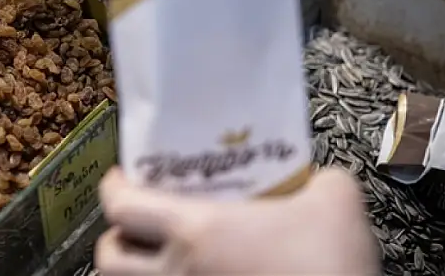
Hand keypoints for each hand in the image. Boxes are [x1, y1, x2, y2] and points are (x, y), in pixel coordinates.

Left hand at [96, 167, 378, 275]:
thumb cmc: (331, 266)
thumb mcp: (336, 202)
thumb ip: (318, 180)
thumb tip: (316, 180)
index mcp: (195, 231)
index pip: (122, 206)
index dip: (114, 187)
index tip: (122, 178)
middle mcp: (176, 274)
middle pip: (108, 260)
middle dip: (114, 240)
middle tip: (135, 225)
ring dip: (131, 274)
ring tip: (156, 261)